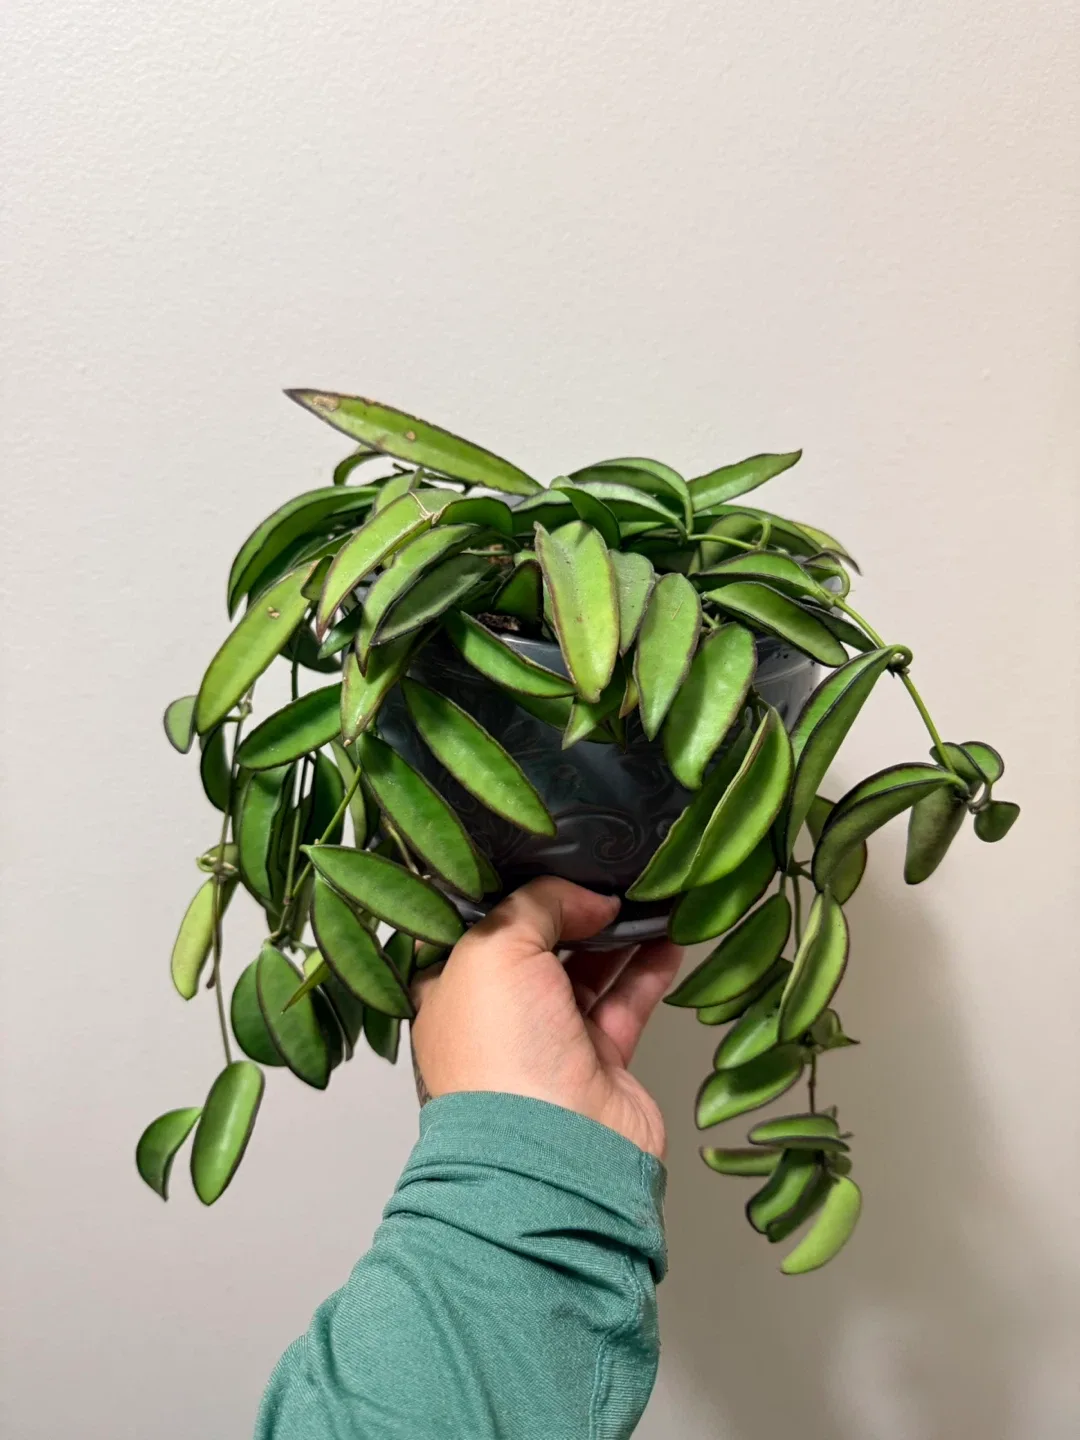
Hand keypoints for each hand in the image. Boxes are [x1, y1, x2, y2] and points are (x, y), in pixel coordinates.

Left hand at [410, 878, 682, 1158]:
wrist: (553, 1152)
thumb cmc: (500, 1048)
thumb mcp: (497, 947)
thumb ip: (539, 903)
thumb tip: (589, 899)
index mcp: (450, 986)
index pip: (476, 923)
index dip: (510, 886)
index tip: (547, 850)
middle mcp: (496, 1012)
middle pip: (537, 943)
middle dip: (571, 904)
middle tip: (609, 863)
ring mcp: (549, 1038)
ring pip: (587, 968)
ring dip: (618, 931)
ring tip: (648, 888)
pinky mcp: (599, 1060)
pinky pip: (627, 1000)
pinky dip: (649, 966)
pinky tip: (670, 932)